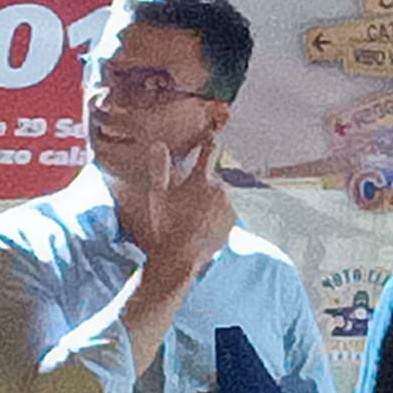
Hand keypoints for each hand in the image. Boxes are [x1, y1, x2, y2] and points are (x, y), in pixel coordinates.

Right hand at [134, 133, 234, 281]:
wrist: (181, 258)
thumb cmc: (165, 225)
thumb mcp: (158, 196)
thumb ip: (159, 168)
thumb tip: (158, 144)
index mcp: (202, 179)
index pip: (210, 150)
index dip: (209, 141)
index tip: (211, 135)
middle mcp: (221, 189)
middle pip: (213, 177)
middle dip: (203, 183)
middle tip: (187, 200)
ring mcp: (230, 206)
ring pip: (220, 194)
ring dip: (210, 199)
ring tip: (192, 215)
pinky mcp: (234, 220)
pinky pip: (226, 210)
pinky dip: (217, 213)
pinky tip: (202, 223)